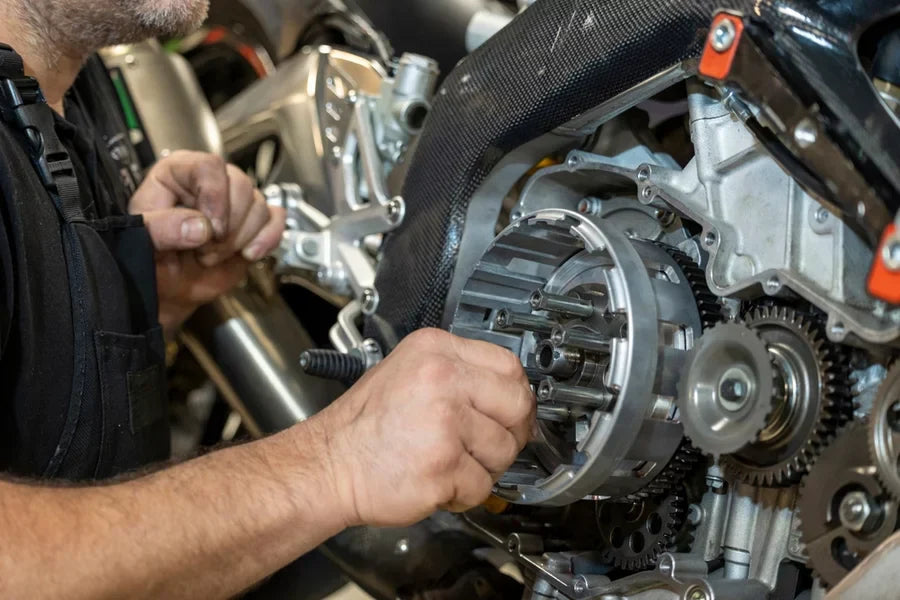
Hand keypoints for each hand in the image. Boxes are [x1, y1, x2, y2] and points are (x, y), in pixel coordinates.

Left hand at [129, 151, 285, 334]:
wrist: (170, 288)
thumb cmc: (151, 259)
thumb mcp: (141, 242)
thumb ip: (161, 229)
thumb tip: (201, 227)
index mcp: (178, 173)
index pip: (210, 166)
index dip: (215, 197)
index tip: (210, 229)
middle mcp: (211, 182)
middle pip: (241, 185)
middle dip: (228, 227)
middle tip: (204, 250)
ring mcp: (235, 202)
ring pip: (259, 206)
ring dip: (240, 239)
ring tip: (213, 256)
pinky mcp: (254, 224)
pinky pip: (276, 220)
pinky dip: (267, 239)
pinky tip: (249, 254)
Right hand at [317, 329, 535, 527]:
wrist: (327, 465)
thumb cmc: (364, 426)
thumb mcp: (408, 372)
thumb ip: (458, 374)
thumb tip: (509, 394)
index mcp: (435, 351)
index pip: (508, 365)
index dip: (515, 394)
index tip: (511, 411)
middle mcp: (442, 379)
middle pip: (518, 405)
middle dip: (511, 432)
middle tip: (489, 444)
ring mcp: (444, 423)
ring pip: (504, 450)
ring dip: (484, 466)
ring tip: (451, 462)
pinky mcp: (443, 466)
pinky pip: (482, 485)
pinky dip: (465, 493)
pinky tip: (439, 481)